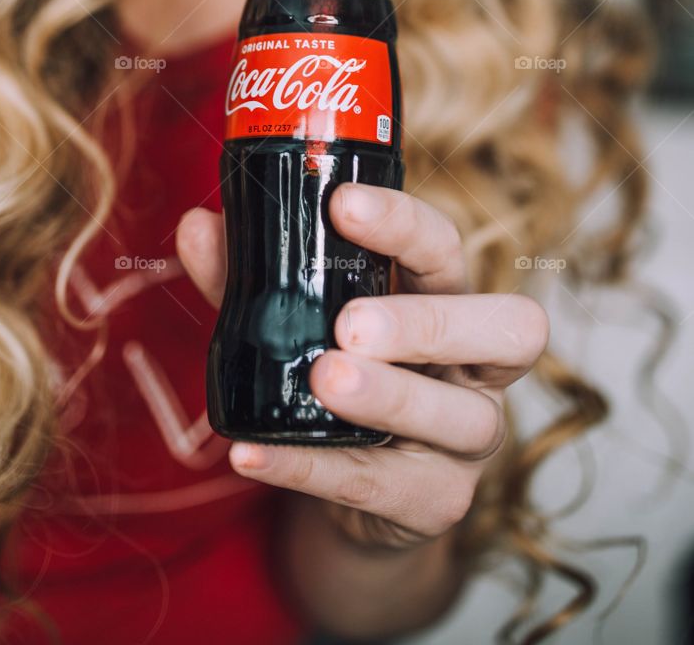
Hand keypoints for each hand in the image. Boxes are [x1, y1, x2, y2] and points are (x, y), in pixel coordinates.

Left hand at [176, 182, 548, 549]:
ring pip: (464, 419)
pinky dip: (312, 471)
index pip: (447, 249)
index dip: (405, 224)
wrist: (350, 481)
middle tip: (352, 324)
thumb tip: (196, 226)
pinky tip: (255, 453)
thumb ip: (251, 277)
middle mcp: (475, 366)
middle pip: (508, 331)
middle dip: (429, 322)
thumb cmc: (338, 370)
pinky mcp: (434, 500)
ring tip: (324, 381)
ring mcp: (465, 439)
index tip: (342, 204)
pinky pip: (384, 486)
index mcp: (446, 298)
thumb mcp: (297, 318)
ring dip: (392, 396)